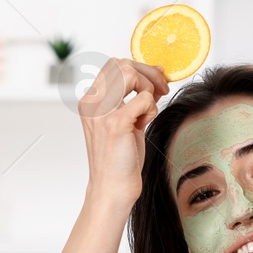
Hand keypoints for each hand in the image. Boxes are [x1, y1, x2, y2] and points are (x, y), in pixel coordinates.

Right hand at [78, 57, 167, 206]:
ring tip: (149, 109)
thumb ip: (133, 98)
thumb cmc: (120, 158)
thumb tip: (155, 74)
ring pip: (129, 73)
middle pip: (121, 64)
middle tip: (161, 91)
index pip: (114, 65)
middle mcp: (91, 103)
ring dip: (148, 88)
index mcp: (90, 101)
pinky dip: (151, 109)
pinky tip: (144, 123)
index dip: (139, 68)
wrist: (112, 188)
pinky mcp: (115, 124)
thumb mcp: (126, 121)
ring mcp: (101, 113)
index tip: (156, 82)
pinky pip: (143, 99)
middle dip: (147, 74)